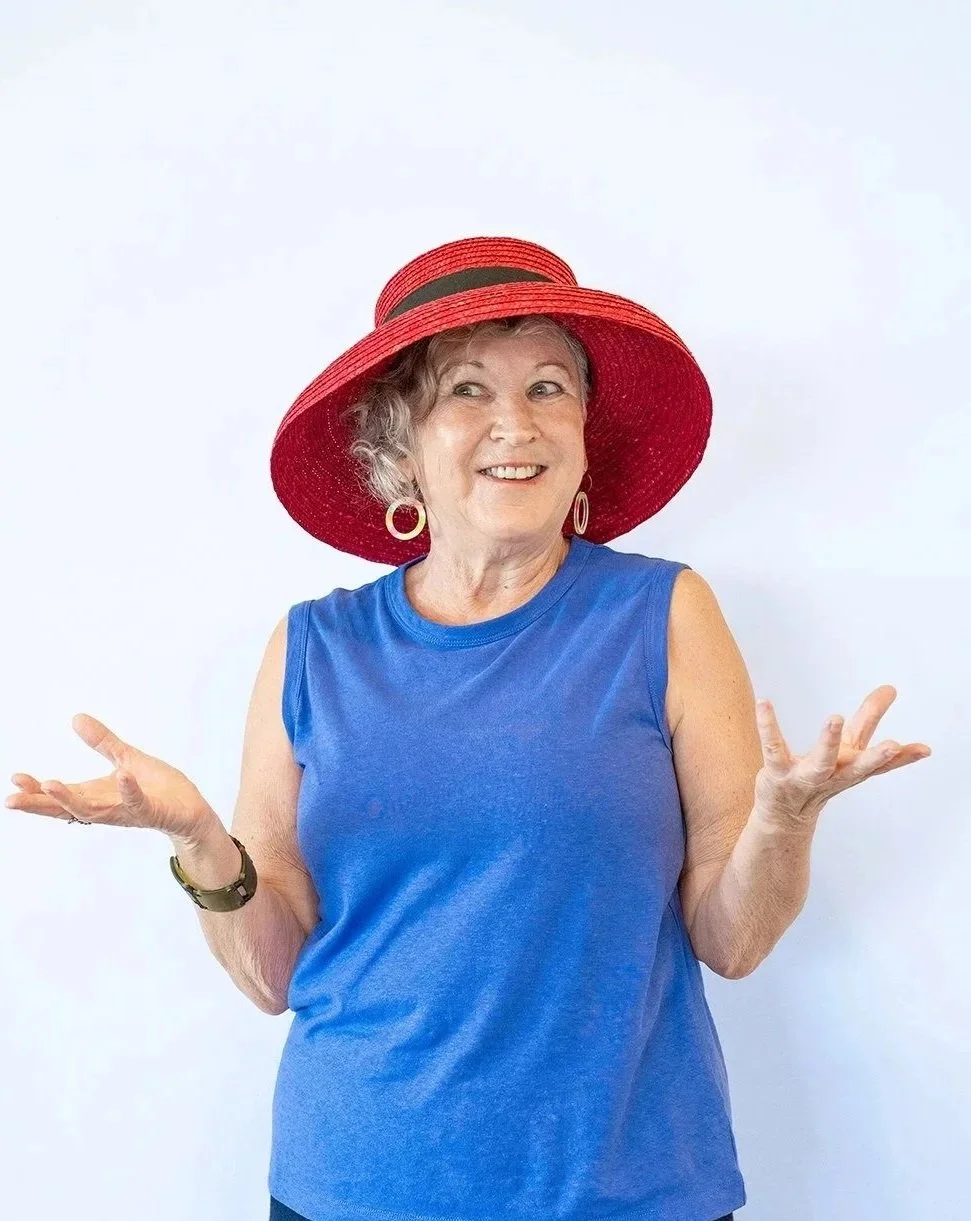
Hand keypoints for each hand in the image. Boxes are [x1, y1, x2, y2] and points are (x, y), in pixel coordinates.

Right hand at [5, 713, 215, 841]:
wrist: (191, 810)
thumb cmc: (157, 788)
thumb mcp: (126, 759)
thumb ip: (102, 742)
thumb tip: (76, 718)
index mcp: (98, 795)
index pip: (61, 795)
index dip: (37, 791)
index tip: (14, 780)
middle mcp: (107, 807)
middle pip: (67, 808)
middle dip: (40, 803)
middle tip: (12, 799)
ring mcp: (128, 810)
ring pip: (94, 810)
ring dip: (71, 798)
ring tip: (49, 784)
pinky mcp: (153, 811)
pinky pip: (138, 801)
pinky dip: (129, 790)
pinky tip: (120, 776)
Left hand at [753, 684, 930, 825]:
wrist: (783, 817)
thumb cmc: (820, 776)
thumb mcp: (847, 751)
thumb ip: (868, 721)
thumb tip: (892, 692)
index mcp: (851, 768)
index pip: (880, 763)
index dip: (902, 758)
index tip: (923, 749)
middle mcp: (833, 775)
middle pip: (858, 769)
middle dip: (876, 758)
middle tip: (892, 746)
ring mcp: (805, 777)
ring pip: (820, 763)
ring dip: (829, 743)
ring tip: (835, 719)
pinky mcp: (777, 773)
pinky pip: (773, 748)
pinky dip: (768, 726)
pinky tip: (764, 703)